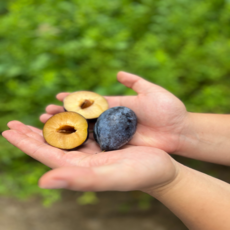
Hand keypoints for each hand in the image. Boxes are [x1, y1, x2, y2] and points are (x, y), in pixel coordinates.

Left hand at [2, 121, 177, 190]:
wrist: (161, 169)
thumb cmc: (139, 175)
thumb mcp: (109, 178)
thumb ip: (78, 180)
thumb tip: (43, 181)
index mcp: (80, 168)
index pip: (46, 154)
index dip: (26, 143)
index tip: (8, 130)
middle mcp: (84, 158)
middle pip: (52, 144)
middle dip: (31, 133)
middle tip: (13, 122)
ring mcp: (94, 148)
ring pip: (67, 134)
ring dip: (51, 123)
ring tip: (39, 112)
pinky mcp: (105, 140)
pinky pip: (85, 127)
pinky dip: (74, 118)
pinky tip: (68, 111)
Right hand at [41, 71, 187, 153]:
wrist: (180, 131)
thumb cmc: (169, 109)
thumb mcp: (152, 91)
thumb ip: (135, 82)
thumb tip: (119, 73)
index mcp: (117, 105)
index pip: (91, 101)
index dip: (74, 98)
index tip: (58, 96)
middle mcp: (112, 119)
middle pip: (84, 116)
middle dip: (64, 114)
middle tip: (45, 113)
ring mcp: (114, 134)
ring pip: (86, 130)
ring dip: (68, 129)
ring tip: (48, 126)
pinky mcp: (119, 146)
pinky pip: (98, 144)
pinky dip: (82, 142)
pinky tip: (66, 142)